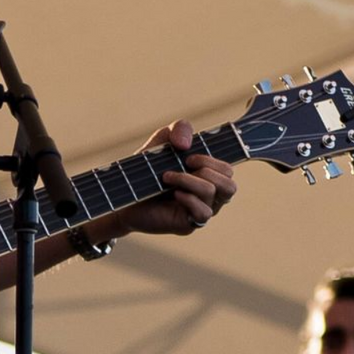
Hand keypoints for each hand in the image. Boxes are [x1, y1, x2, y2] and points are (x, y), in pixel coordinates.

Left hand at [113, 119, 237, 239]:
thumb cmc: (146, 170)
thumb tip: (186, 144)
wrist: (124, 193)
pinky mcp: (188, 224)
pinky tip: (173, 194)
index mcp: (207, 178)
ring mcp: (199, 211)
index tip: (188, 156)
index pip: (228, 171)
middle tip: (183, 165)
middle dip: (206, 168)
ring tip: (167, 178)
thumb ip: (179, 129)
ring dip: (190, 180)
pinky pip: (203, 212)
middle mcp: (208, 197)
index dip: (212, 160)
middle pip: (229, 184)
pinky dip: (189, 198)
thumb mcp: (162, 141)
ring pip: (216, 193)